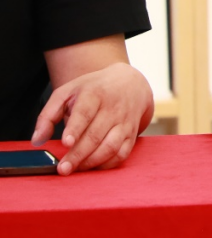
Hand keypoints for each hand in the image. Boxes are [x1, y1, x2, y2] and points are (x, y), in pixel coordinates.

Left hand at [32, 62, 153, 174]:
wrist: (130, 83)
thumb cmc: (94, 89)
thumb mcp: (68, 92)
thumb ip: (48, 115)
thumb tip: (38, 140)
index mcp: (95, 94)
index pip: (85, 112)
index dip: (76, 128)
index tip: (66, 143)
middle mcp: (113, 108)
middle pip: (96, 135)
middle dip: (78, 154)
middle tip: (63, 168)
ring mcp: (125, 122)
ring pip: (111, 146)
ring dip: (92, 162)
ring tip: (75, 169)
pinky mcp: (132, 134)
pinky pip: (122, 153)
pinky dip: (107, 164)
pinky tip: (93, 166)